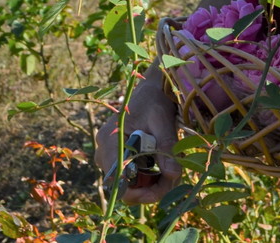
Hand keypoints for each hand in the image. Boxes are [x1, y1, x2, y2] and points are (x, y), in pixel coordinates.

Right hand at [94, 76, 179, 204]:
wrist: (152, 86)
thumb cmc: (155, 99)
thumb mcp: (162, 121)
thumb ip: (167, 146)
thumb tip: (174, 174)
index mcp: (110, 142)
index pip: (118, 182)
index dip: (140, 193)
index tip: (163, 187)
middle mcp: (104, 151)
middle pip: (125, 185)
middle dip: (151, 187)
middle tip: (175, 177)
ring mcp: (109, 153)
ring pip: (130, 181)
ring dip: (152, 181)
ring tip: (173, 168)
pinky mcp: (118, 153)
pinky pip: (132, 173)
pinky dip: (149, 173)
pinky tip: (164, 163)